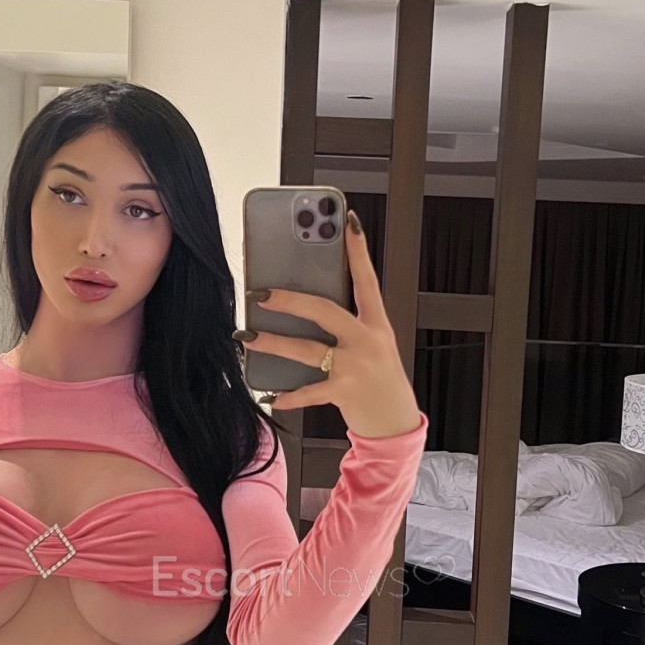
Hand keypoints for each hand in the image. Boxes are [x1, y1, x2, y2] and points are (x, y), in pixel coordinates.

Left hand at [237, 210, 422, 438]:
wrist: (396, 422)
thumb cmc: (379, 380)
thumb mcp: (373, 346)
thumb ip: (348, 326)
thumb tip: (306, 306)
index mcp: (376, 324)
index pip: (367, 280)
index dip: (358, 251)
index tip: (347, 222)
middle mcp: (367, 341)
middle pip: (325, 310)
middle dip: (290, 300)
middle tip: (260, 294)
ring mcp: (355, 367)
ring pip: (307, 349)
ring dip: (273, 343)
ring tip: (247, 337)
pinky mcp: (344, 393)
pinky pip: (308, 392)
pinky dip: (286, 395)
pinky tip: (269, 395)